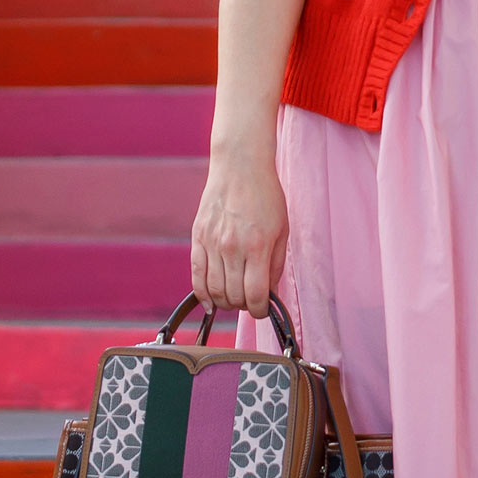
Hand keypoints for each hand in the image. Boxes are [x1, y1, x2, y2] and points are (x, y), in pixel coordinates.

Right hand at [190, 149, 287, 316]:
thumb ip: (275, 264)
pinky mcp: (198, 237)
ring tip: (233, 298)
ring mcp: (212, 243)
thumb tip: (268, 293)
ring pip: (214, 290)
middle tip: (249, 301)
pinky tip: (210, 301)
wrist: (240, 166)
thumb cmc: (265, 196)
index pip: (256, 295)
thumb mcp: (281, 230)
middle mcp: (232, 247)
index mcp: (257, 246)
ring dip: (224, 302)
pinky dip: (201, 294)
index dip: (259, 310)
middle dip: (243, 306)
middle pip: (233, 296)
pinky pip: (196, 275)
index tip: (262, 310)